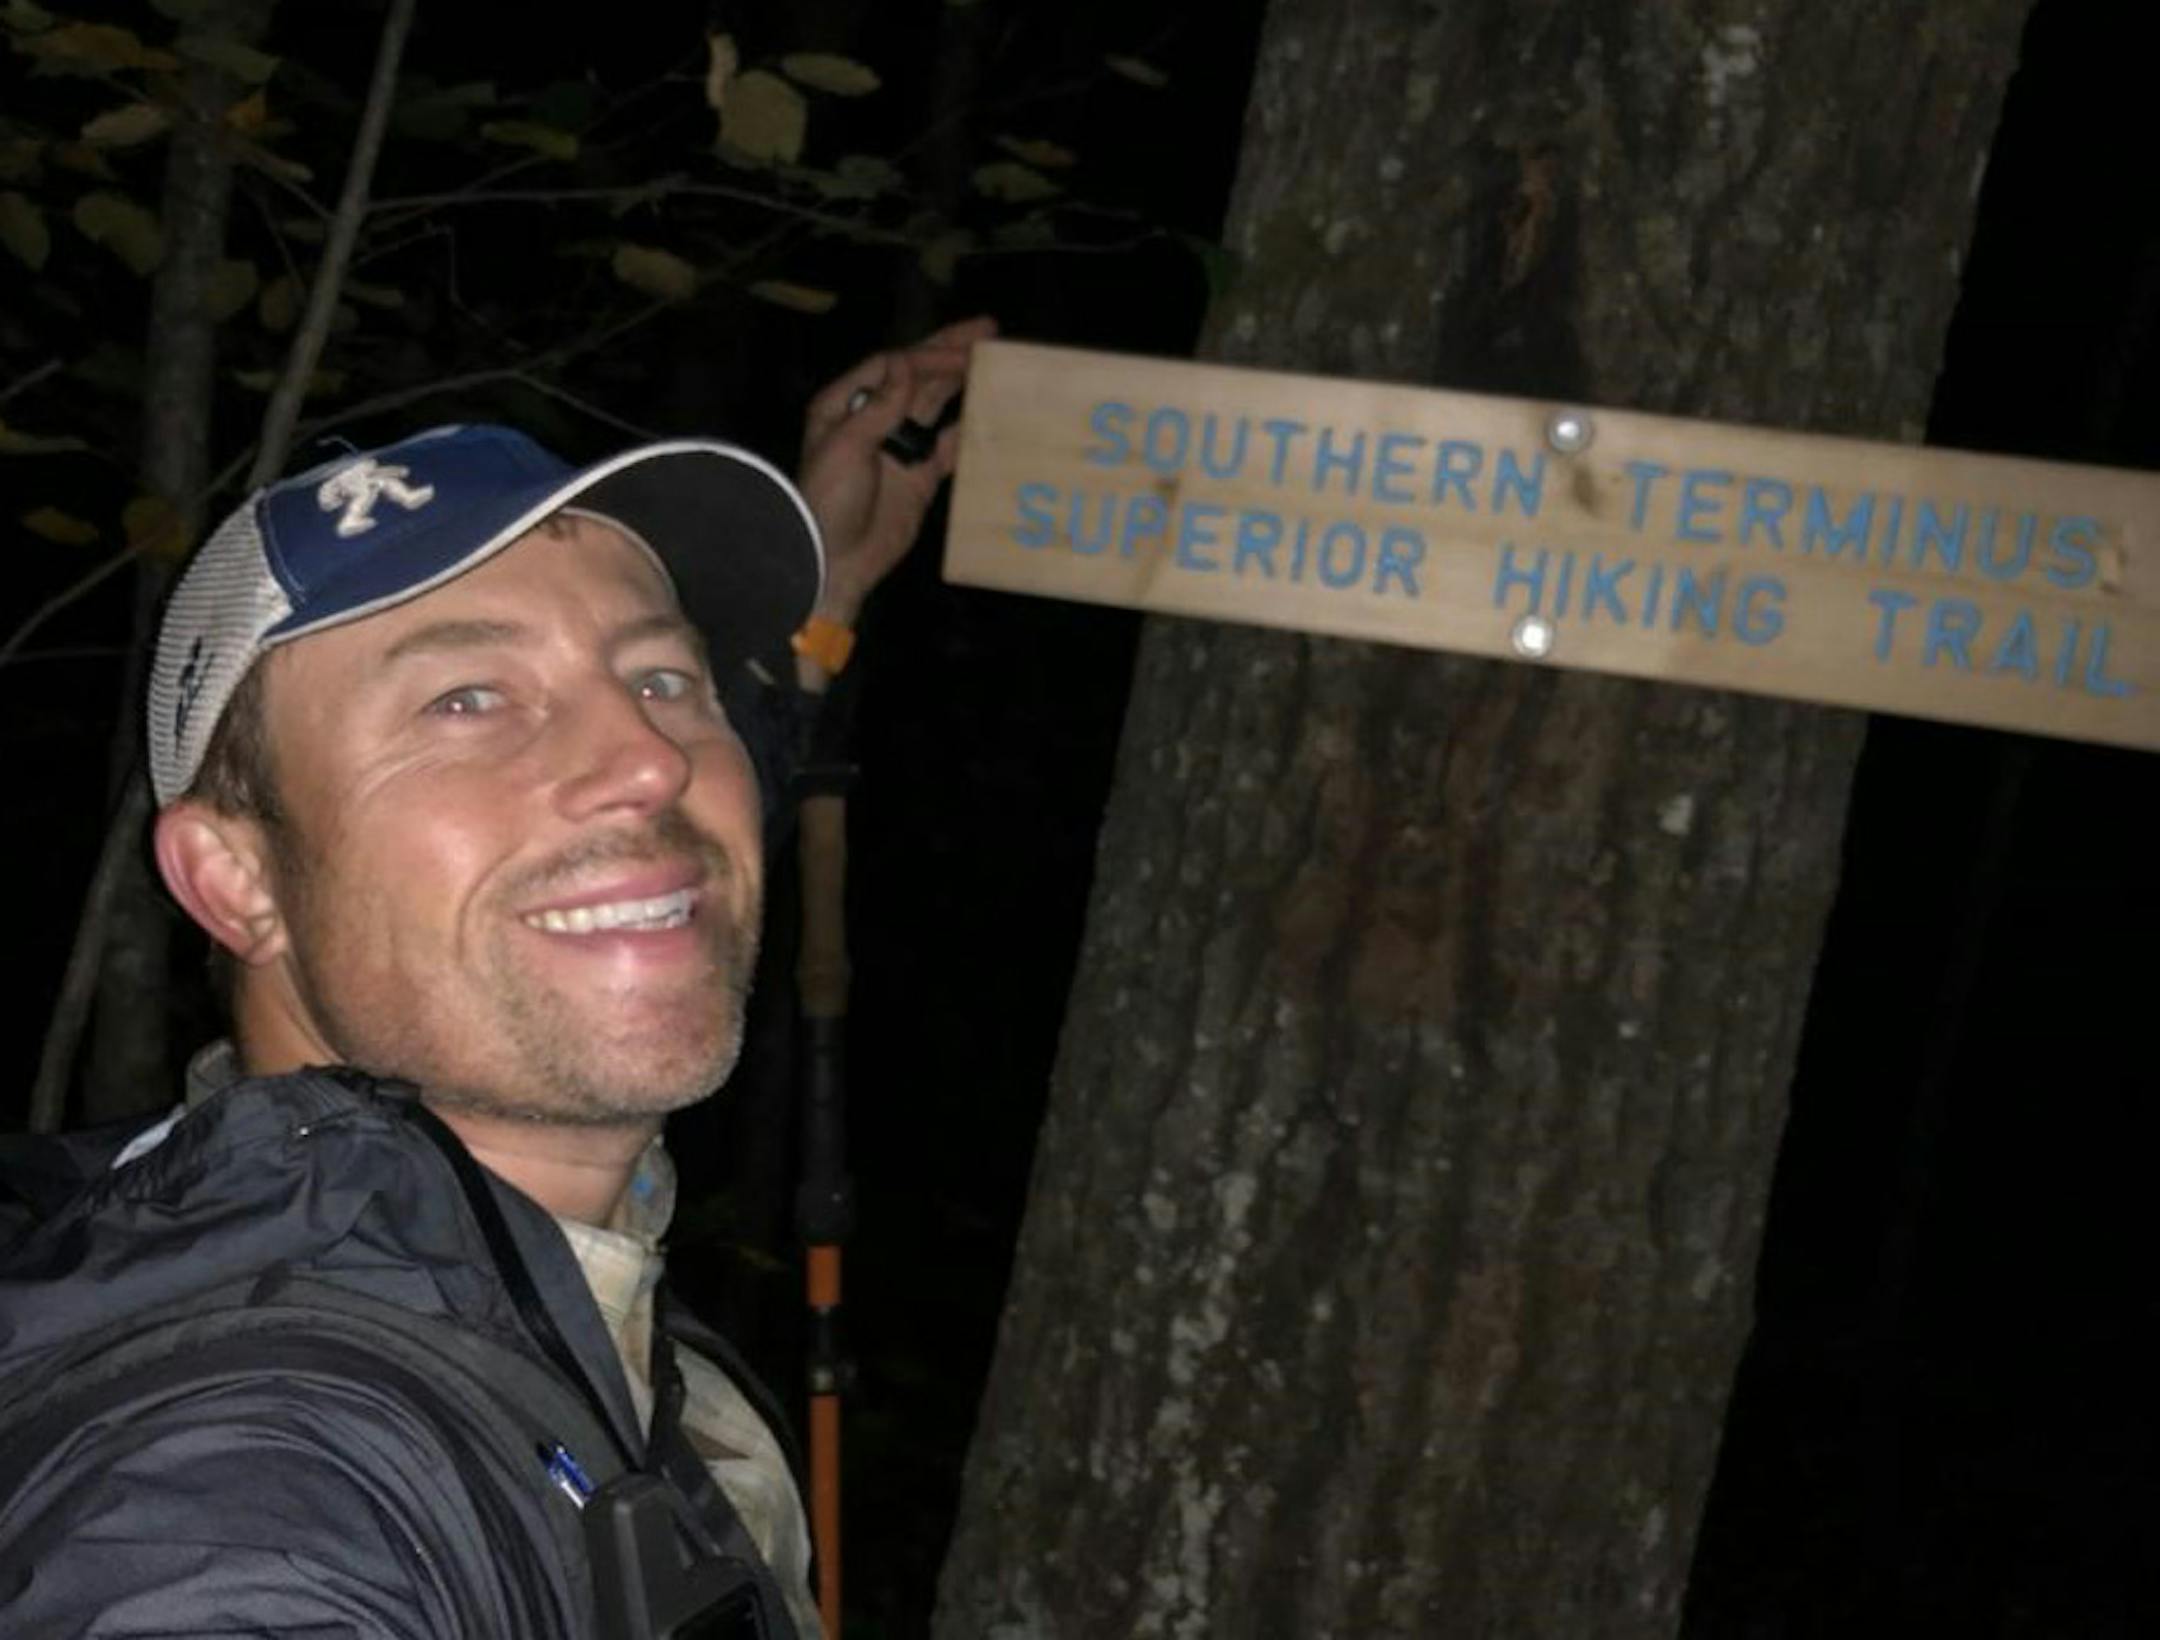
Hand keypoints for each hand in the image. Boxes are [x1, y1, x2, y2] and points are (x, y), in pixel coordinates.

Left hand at [796, 316, 997, 628]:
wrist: (834, 560)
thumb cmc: (829, 501)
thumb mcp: (847, 445)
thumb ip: (880, 405)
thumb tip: (904, 361)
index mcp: (846, 405)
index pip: (893, 366)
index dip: (928, 355)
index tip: (963, 351)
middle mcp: (873, 419)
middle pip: (916, 376)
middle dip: (950, 353)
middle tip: (989, 330)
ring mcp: (899, 448)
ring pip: (935, 404)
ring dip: (962, 382)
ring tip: (993, 361)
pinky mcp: (920, 477)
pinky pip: (949, 446)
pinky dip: (969, 430)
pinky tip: (991, 413)